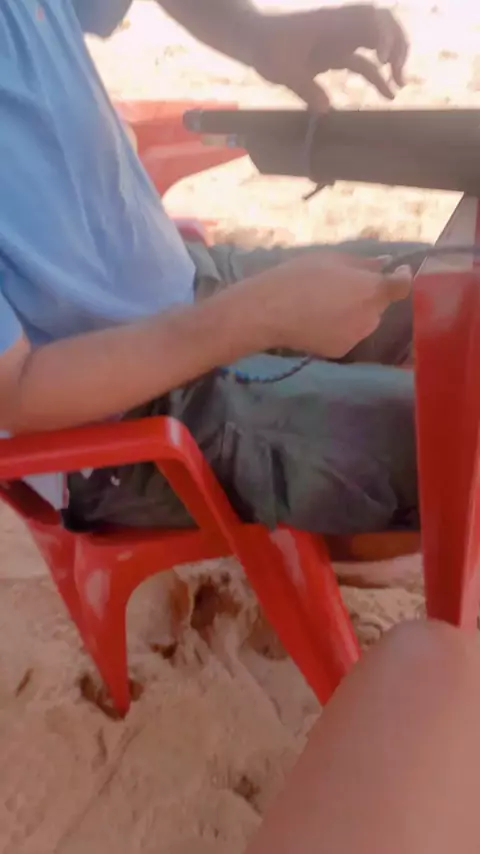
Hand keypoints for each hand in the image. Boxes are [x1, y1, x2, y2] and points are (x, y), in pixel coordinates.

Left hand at [250, 4, 408, 110]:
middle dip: (397, 45)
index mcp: (330, 24)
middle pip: (382, 24)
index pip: (368, 19)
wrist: (255, 38)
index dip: (383, 36)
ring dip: (393, 58)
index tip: (383, 62)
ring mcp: (340, 39)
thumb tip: (326, 110)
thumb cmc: (267, 49)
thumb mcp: (283, 72)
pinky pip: (363, 61)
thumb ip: (305, 89)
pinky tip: (387, 92)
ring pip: (377, 41)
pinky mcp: (336, 53)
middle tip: (398, 76)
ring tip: (398, 85)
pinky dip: (377, 74)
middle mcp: (340, 27)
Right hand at [250, 253, 411, 358]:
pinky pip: (348, 335)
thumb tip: (384, 265)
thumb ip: (363, 264)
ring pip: (364, 321)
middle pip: (379, 305)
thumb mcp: (332, 260)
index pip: (402, 287)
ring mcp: (356, 337)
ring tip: (326, 305)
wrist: (269, 311)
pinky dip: (340, 328)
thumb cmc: (299, 277)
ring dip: (355, 313)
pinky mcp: (341, 351)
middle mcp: (371, 317)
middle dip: (369, 296)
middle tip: (343, 287)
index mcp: (372, 290)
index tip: (395, 272)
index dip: (402, 278)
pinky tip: (318, 321)